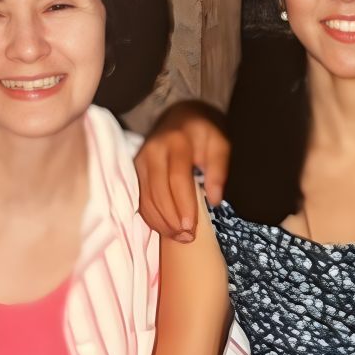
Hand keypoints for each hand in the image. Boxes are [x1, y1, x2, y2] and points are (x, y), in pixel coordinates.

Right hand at [134, 101, 229, 241]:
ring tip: (178, 237)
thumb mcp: (219, 144)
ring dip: (161, 223)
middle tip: (187, 237)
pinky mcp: (134, 171)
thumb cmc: (203, 134)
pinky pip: (140, 200)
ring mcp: (140, 161)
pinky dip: (151, 218)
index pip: (177, 179)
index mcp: (176, 142)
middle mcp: (153, 151)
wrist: (179, 117)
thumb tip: (214, 199)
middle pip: (158, 193)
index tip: (191, 226)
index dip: (183, 205)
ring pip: (146, 199)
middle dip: (172, 219)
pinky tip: (165, 229)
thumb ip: (219, 169)